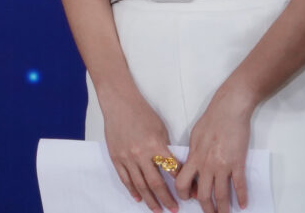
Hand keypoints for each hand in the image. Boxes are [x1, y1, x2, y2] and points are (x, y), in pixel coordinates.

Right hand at [98, 93, 178, 211]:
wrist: (119, 103)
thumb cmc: (142, 113)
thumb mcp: (160, 130)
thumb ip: (165, 150)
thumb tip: (173, 168)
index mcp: (155, 146)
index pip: (172, 170)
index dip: (181, 184)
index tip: (188, 194)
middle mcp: (140, 154)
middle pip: (156, 183)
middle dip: (166, 199)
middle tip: (174, 209)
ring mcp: (126, 157)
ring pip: (140, 185)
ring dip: (150, 200)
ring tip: (158, 209)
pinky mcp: (116, 157)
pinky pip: (125, 178)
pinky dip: (132, 190)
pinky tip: (138, 198)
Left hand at [177, 89, 253, 212]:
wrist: (228, 110)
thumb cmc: (211, 121)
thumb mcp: (195, 137)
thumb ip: (193, 154)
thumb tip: (192, 166)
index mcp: (194, 158)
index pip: (183, 182)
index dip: (184, 194)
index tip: (189, 198)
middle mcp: (206, 165)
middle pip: (203, 194)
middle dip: (206, 208)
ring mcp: (223, 165)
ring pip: (221, 194)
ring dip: (223, 208)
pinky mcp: (238, 163)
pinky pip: (239, 185)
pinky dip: (241, 197)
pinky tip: (243, 205)